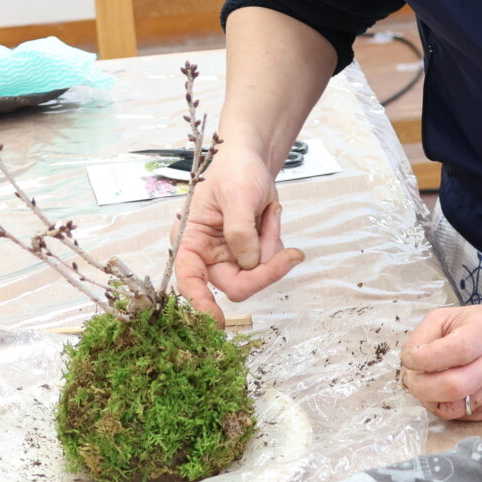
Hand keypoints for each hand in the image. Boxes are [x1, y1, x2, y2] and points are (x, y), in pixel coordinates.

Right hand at [172, 145, 304, 316]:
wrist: (251, 160)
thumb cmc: (235, 171)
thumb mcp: (237, 195)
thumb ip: (240, 231)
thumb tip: (248, 263)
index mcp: (189, 241)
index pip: (190, 279)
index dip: (200, 303)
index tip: (216, 321)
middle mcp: (206, 255)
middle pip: (236, 284)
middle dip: (265, 270)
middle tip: (292, 255)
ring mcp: (229, 257)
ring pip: (257, 275)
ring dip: (272, 248)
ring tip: (269, 213)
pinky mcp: (249, 256)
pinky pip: (269, 264)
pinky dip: (276, 243)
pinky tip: (270, 216)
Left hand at [398, 304, 481, 421]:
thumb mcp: (458, 315)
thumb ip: (427, 333)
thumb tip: (409, 361)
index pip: (455, 350)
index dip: (424, 358)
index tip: (410, 359)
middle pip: (454, 386)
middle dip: (421, 387)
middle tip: (412, 380)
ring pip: (456, 408)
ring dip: (432, 400)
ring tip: (429, 387)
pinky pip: (466, 417)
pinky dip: (450, 407)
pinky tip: (451, 393)